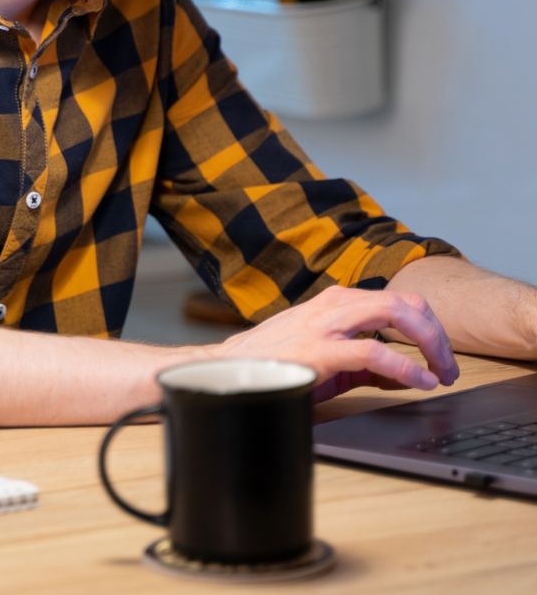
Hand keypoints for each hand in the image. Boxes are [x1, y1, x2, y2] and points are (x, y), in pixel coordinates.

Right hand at [214, 286, 459, 402]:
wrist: (232, 370)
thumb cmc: (276, 362)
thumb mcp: (327, 354)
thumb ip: (366, 362)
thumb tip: (406, 375)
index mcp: (336, 303)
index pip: (397, 300)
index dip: (428, 327)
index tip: (439, 357)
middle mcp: (334, 305)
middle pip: (405, 302)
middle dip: (436, 334)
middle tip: (449, 366)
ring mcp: (327, 325)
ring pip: (395, 313)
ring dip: (429, 344)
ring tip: (442, 372)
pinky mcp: (321, 350)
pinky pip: (375, 351)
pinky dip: (407, 368)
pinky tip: (420, 382)